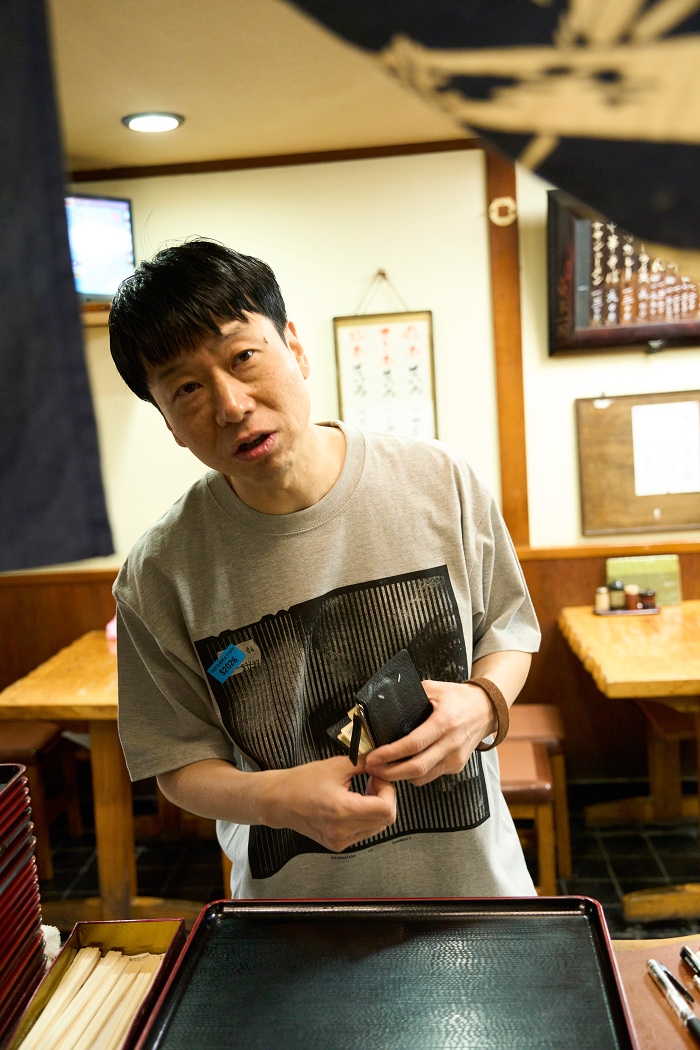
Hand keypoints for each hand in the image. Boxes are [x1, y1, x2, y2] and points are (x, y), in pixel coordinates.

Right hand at [264, 756, 396, 852]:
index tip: (379, 777)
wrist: (279, 801)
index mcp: (342, 810)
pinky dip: (367, 817)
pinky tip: (356, 803)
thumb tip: (383, 760)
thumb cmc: (301, 782)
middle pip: (386, 820)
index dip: (388, 790)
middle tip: (374, 780)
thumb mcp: (336, 765)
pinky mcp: (338, 844)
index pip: (385, 810)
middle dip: (386, 797)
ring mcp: (340, 841)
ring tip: (365, 791)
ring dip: (378, 808)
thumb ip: (364, 763)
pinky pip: (365, 832)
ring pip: (378, 827)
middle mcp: (342, 831)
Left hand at [364, 680, 493, 786]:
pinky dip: (414, 775)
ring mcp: (456, 758)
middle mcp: (451, 743)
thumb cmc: (458, 697)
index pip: (413, 744)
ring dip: (400, 777)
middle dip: (390, 773)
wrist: (487, 709)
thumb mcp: (434, 688)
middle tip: (372, 769)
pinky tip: (402, 767)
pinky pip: (431, 776)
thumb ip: (411, 697)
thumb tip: (384, 705)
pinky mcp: (457, 766)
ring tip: (381, 770)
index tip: (373, 757)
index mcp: (444, 722)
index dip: (390, 754)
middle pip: (417, 768)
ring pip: (423, 777)